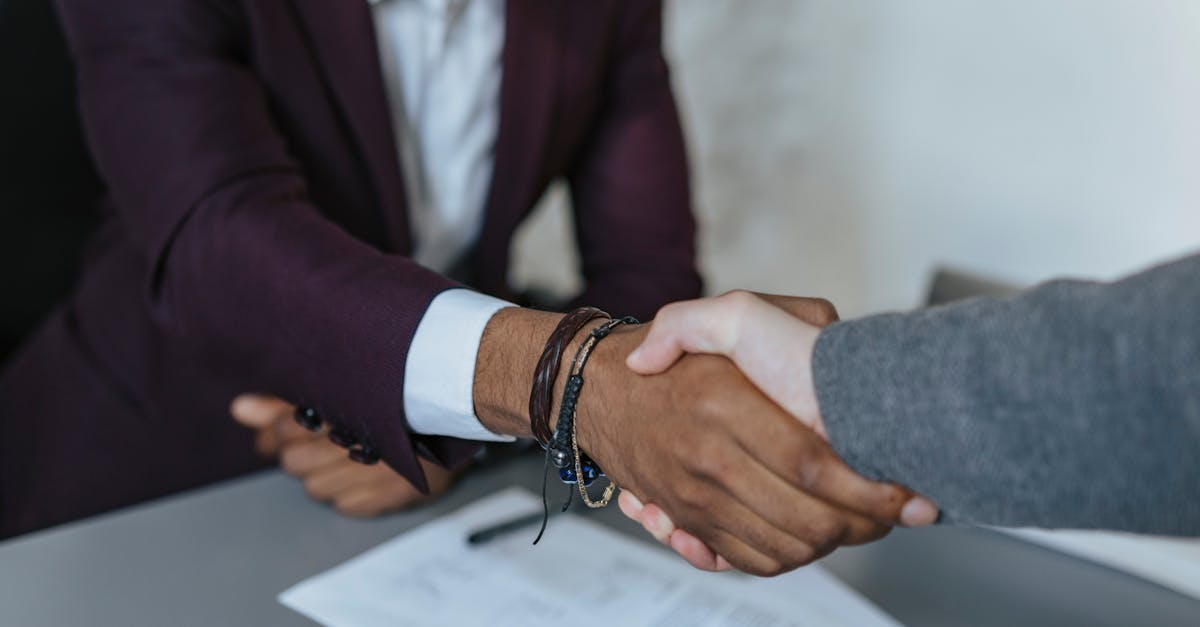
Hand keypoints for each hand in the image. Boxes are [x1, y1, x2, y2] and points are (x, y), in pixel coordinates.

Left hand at [231, 394, 457, 515]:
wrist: (457, 403)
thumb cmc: (392, 398)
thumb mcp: (336, 392)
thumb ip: (282, 404)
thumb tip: (238, 410)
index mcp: (345, 404)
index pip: (285, 428)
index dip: (278, 432)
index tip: (286, 428)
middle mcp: (363, 436)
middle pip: (294, 463)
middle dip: (299, 454)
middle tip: (321, 442)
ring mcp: (382, 469)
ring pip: (316, 489)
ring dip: (323, 476)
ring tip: (344, 457)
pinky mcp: (398, 493)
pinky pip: (348, 506)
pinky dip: (350, 493)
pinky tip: (363, 474)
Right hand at [620, 291, 937, 570]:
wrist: (598, 391)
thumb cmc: (676, 360)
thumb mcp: (728, 311)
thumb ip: (785, 315)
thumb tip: (826, 337)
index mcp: (724, 401)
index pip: (809, 463)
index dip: (864, 488)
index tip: (901, 492)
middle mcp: (707, 454)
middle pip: (805, 518)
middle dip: (863, 526)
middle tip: (893, 514)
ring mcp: (694, 495)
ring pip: (783, 548)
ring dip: (833, 545)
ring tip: (862, 525)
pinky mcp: (687, 520)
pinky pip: (748, 560)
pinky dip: (786, 558)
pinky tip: (810, 536)